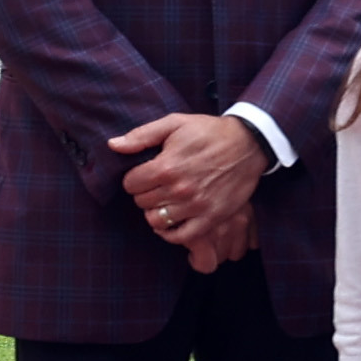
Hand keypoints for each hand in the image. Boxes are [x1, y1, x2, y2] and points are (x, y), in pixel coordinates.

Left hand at [110, 109, 267, 261]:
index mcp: (166, 166)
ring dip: (156, 212)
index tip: (144, 174)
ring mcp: (196, 206)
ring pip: (157, 221)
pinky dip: (171, 232)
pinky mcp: (211, 218)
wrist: (248, 144)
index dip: (134, 178)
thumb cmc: (208, 131)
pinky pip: (181, 237)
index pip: (130, 184)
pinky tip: (172, 220)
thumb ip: (141, 136)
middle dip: (145, 193)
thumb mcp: (174, 123)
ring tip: (164, 202)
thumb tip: (112, 145)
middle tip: (157, 186)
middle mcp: (179, 189)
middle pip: (142, 203)